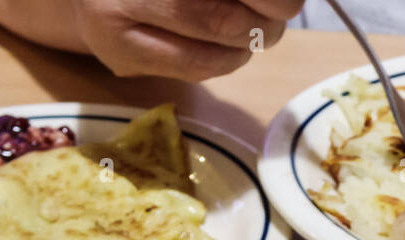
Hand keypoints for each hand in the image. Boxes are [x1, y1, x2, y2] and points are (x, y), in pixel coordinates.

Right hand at [0, 0, 305, 81]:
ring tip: (264, 29)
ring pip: (208, 45)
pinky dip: (227, 60)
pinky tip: (235, 47)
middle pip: (216, 13)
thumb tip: (284, 4)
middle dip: (265, 18)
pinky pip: (193, 68)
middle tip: (284, 12)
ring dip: (251, 42)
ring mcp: (116, 21)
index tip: (289, 2)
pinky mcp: (122, 59)